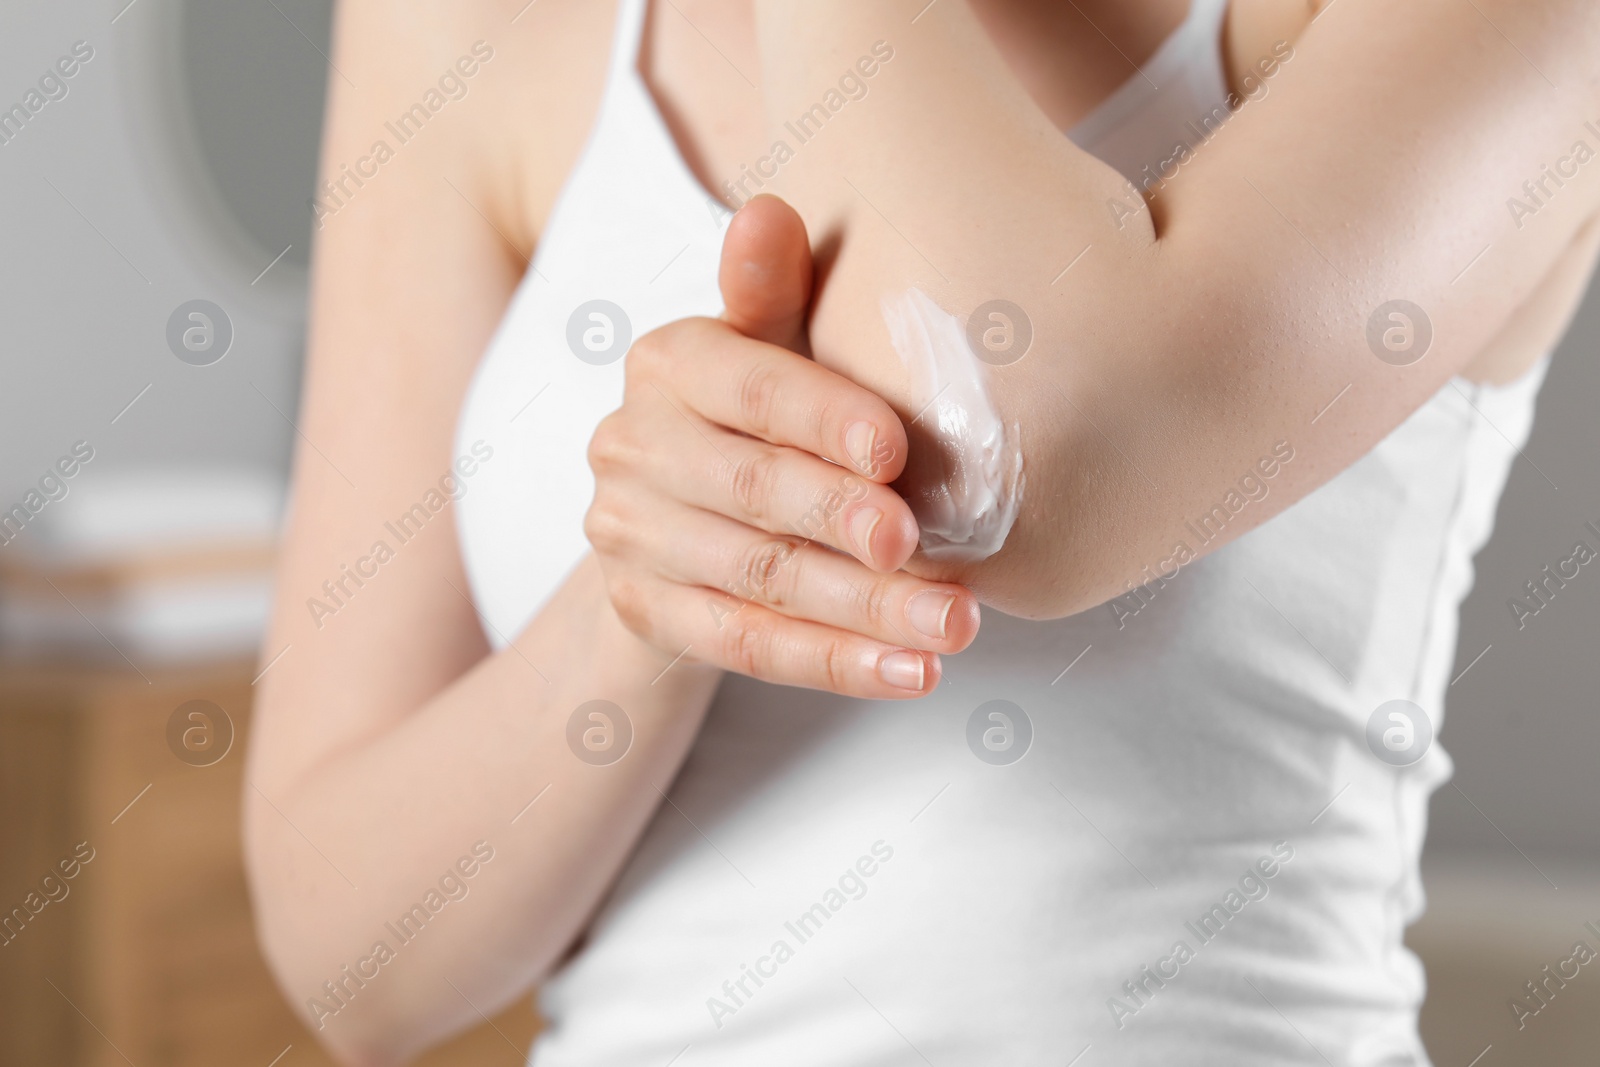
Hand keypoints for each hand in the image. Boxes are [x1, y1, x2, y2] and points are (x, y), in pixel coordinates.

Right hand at [584, 196, 978, 697]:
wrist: (682, 518)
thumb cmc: (759, 414)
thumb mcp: (770, 346)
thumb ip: (774, 292)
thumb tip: (767, 210)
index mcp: (666, 362)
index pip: (747, 387)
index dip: (821, 419)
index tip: (895, 453)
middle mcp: (629, 445)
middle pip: (751, 491)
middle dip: (844, 525)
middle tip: (926, 553)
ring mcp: (628, 537)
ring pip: (759, 579)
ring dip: (863, 611)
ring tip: (955, 628)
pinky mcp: (645, 613)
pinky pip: (747, 648)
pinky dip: (836, 666)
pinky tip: (911, 675)